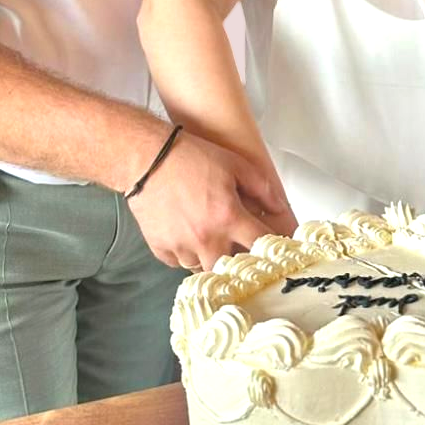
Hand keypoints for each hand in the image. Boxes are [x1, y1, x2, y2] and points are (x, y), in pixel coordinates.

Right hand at [128, 132, 289, 270]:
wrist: (145, 158)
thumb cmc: (188, 157)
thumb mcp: (234, 164)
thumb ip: (261, 188)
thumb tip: (279, 208)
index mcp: (227, 218)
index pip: (260, 245)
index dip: (269, 247)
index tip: (270, 248)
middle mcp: (206, 238)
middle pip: (230, 268)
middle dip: (234, 260)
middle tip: (233, 246)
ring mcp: (181, 246)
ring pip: (202, 266)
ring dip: (207, 256)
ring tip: (206, 237)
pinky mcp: (160, 248)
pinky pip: (177, 262)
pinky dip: (184, 254)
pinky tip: (185, 236)